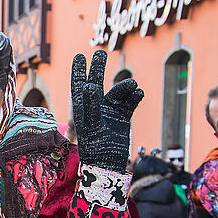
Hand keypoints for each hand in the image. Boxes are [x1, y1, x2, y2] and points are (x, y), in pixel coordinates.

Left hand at [71, 50, 143, 172]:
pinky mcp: (123, 118)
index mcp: (83, 108)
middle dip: (98, 68)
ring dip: (125, 86)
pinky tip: (138, 93)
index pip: (79, 86)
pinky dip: (134, 96)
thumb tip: (90, 84)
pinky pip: (129, 102)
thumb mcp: (91, 125)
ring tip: (132, 85)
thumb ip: (90, 104)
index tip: (79, 56)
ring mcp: (110, 112)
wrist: (110, 164)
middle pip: (97, 83)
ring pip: (118, 92)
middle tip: (100, 53)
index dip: (79, 71)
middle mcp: (96, 108)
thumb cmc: (95, 147)